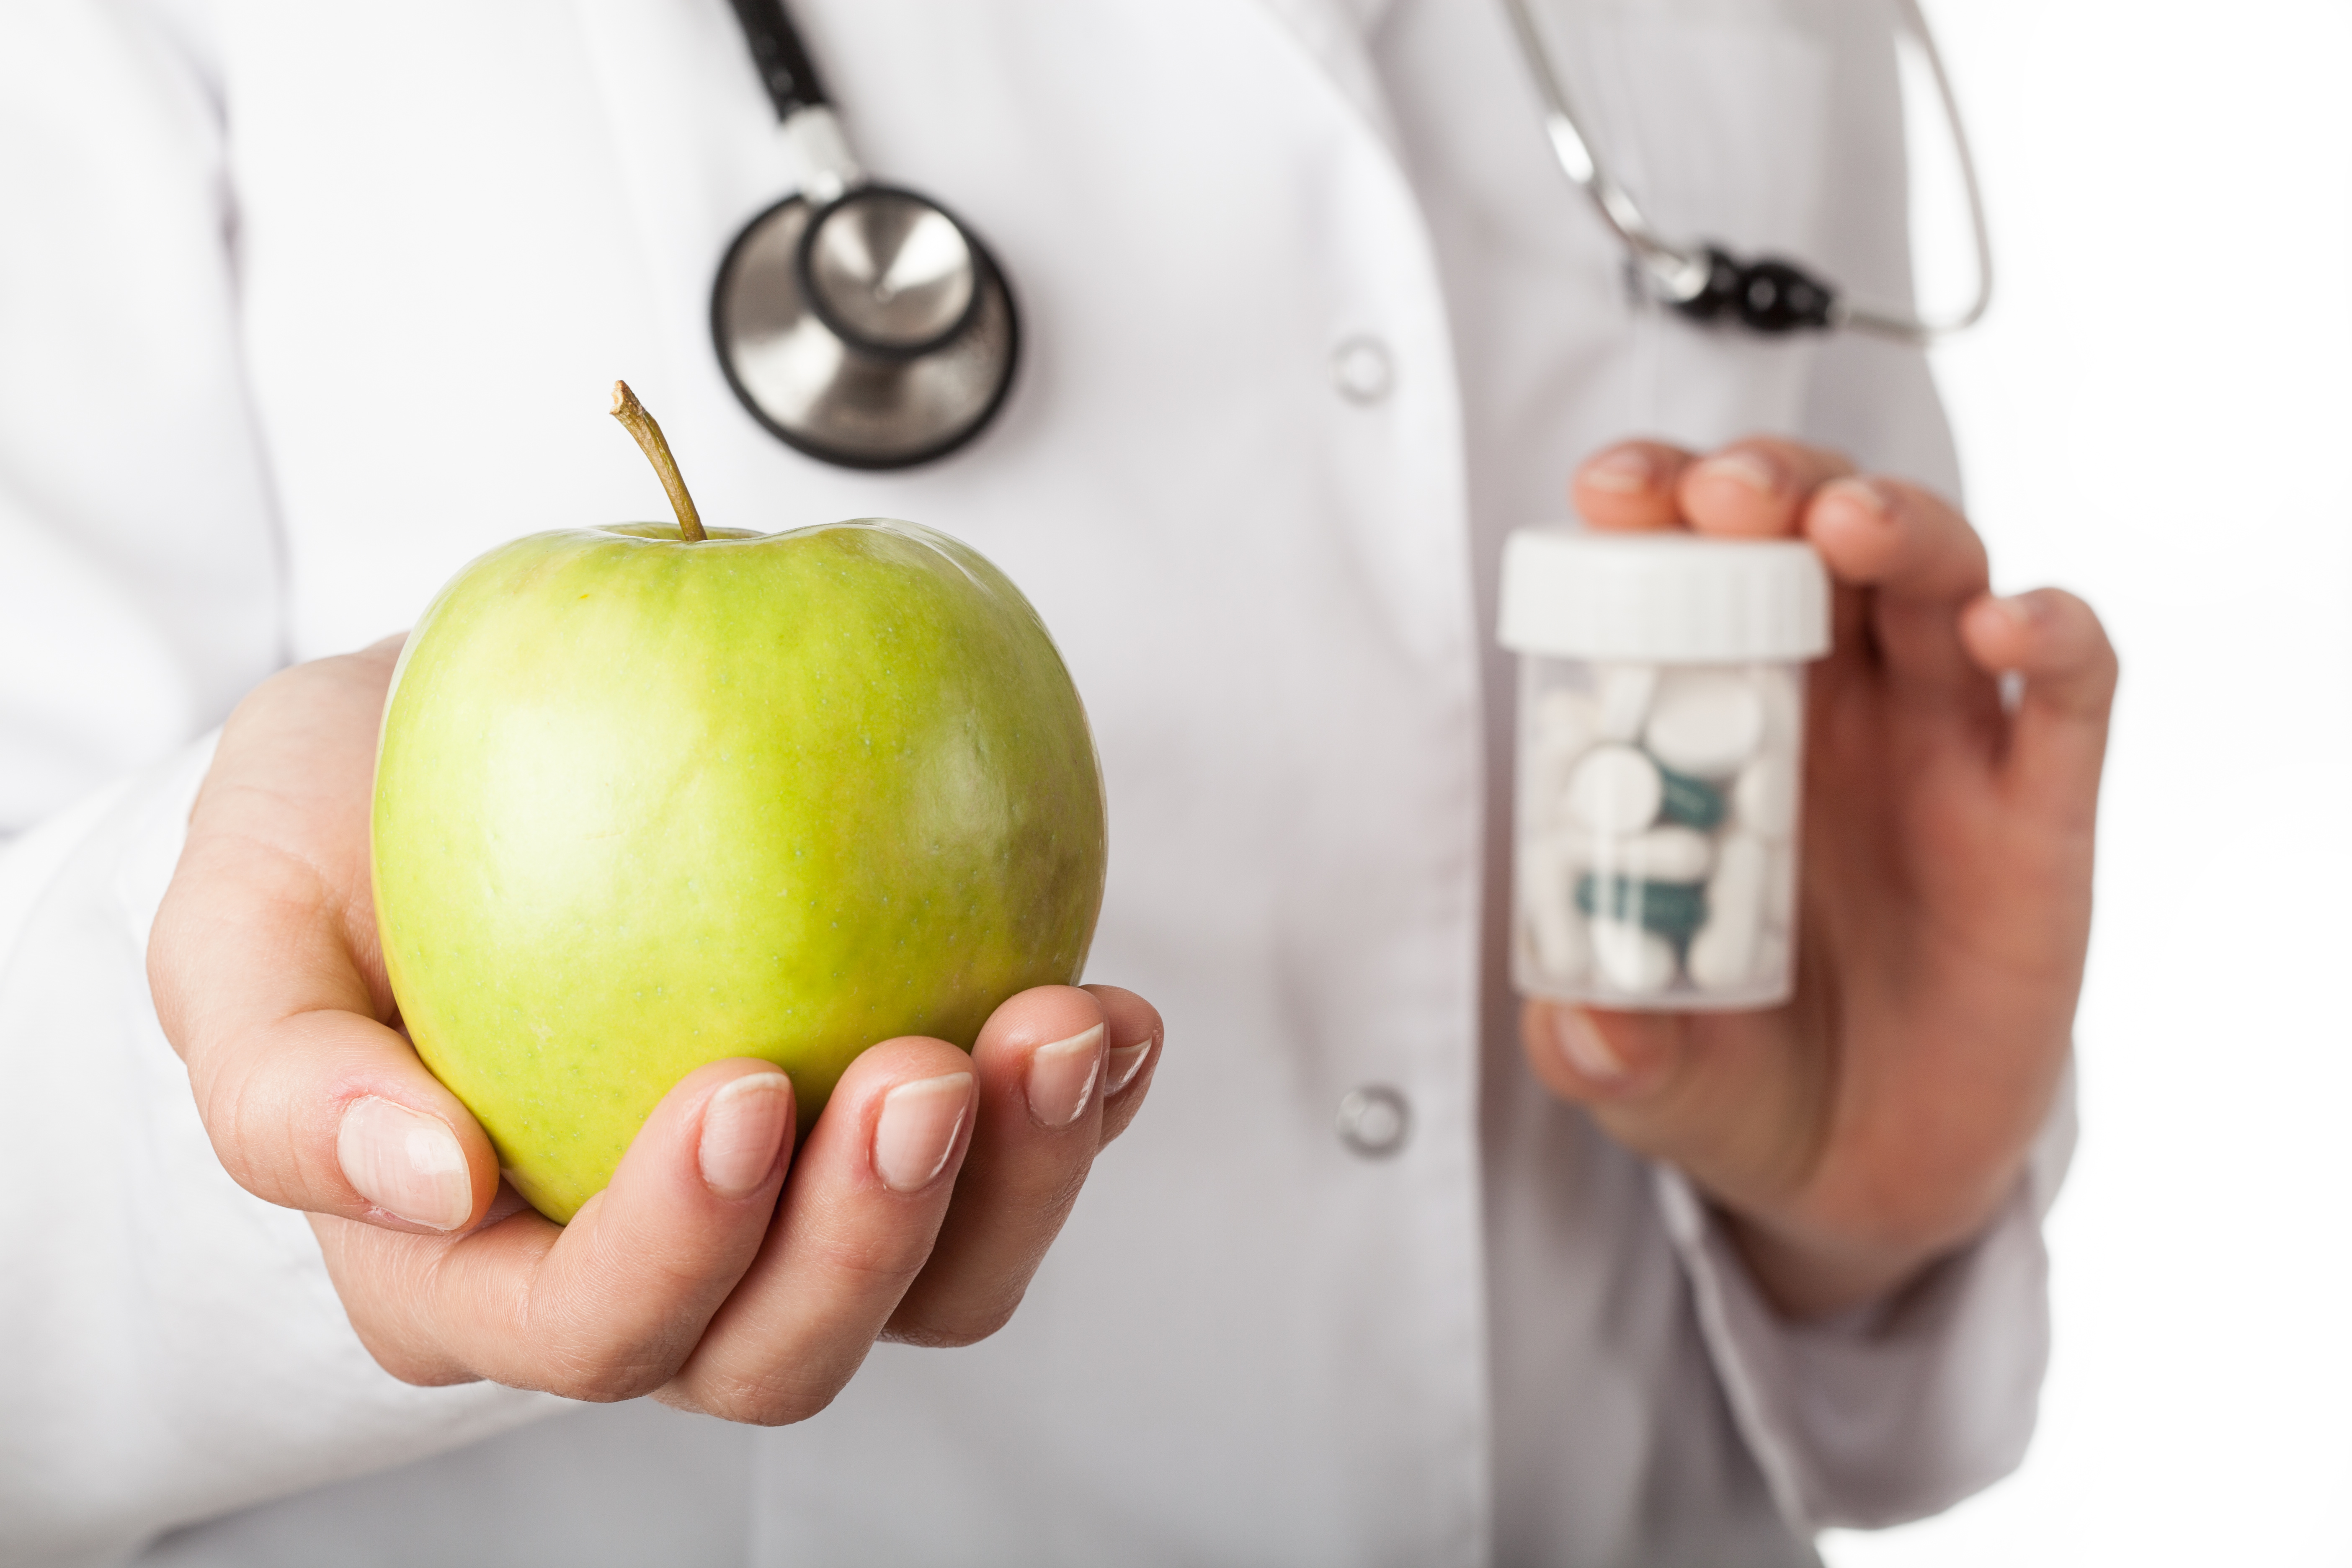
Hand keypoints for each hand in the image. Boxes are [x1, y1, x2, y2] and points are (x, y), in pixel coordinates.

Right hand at [148, 639, 1160, 1418]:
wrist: (475, 748)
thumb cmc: (328, 843)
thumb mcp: (235, 923)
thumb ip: (274, 1076)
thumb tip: (429, 1182)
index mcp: (471, 1268)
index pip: (584, 1322)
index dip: (673, 1246)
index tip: (740, 1087)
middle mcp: (645, 1267)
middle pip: (779, 1346)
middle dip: (870, 1239)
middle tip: (930, 1068)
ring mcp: (787, 1209)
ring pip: (927, 1286)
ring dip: (1019, 1182)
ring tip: (1064, 1029)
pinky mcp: (888, 1129)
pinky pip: (1007, 1174)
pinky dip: (1079, 1110)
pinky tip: (1112, 1017)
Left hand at [1524, 438, 2114, 1317]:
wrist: (1863, 1166)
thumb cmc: (1735, 1069)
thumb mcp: (1644, 1067)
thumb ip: (1604, 1049)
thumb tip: (1590, 1029)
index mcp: (1715, 727)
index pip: (1688, 571)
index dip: (1659, 509)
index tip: (1611, 494)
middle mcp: (1831, 706)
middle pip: (1816, 534)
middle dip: (1776, 484)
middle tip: (1727, 494)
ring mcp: (1942, 745)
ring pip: (1939, 576)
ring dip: (1899, 525)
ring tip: (1848, 525)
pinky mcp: (2041, 809)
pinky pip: (2070, 689)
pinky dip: (2053, 634)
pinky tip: (2011, 625)